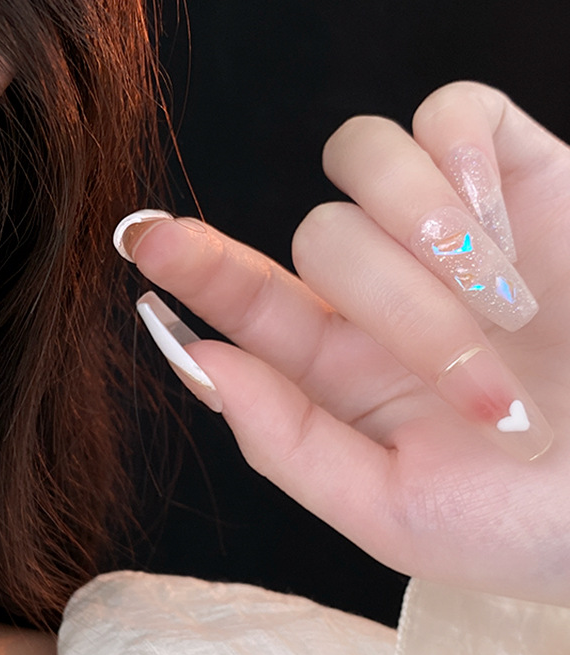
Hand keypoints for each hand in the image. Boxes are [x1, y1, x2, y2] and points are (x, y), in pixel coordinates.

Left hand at [117, 82, 569, 606]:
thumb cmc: (535, 522)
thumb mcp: (396, 514)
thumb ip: (289, 445)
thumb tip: (201, 364)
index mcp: (344, 372)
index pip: (248, 298)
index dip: (194, 265)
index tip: (143, 242)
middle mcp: (384, 294)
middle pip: (320, 237)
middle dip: (397, 309)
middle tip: (486, 393)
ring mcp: (449, 233)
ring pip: (365, 159)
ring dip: (426, 236)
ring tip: (511, 311)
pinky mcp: (523, 181)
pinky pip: (453, 113)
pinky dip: (463, 161)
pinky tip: (500, 229)